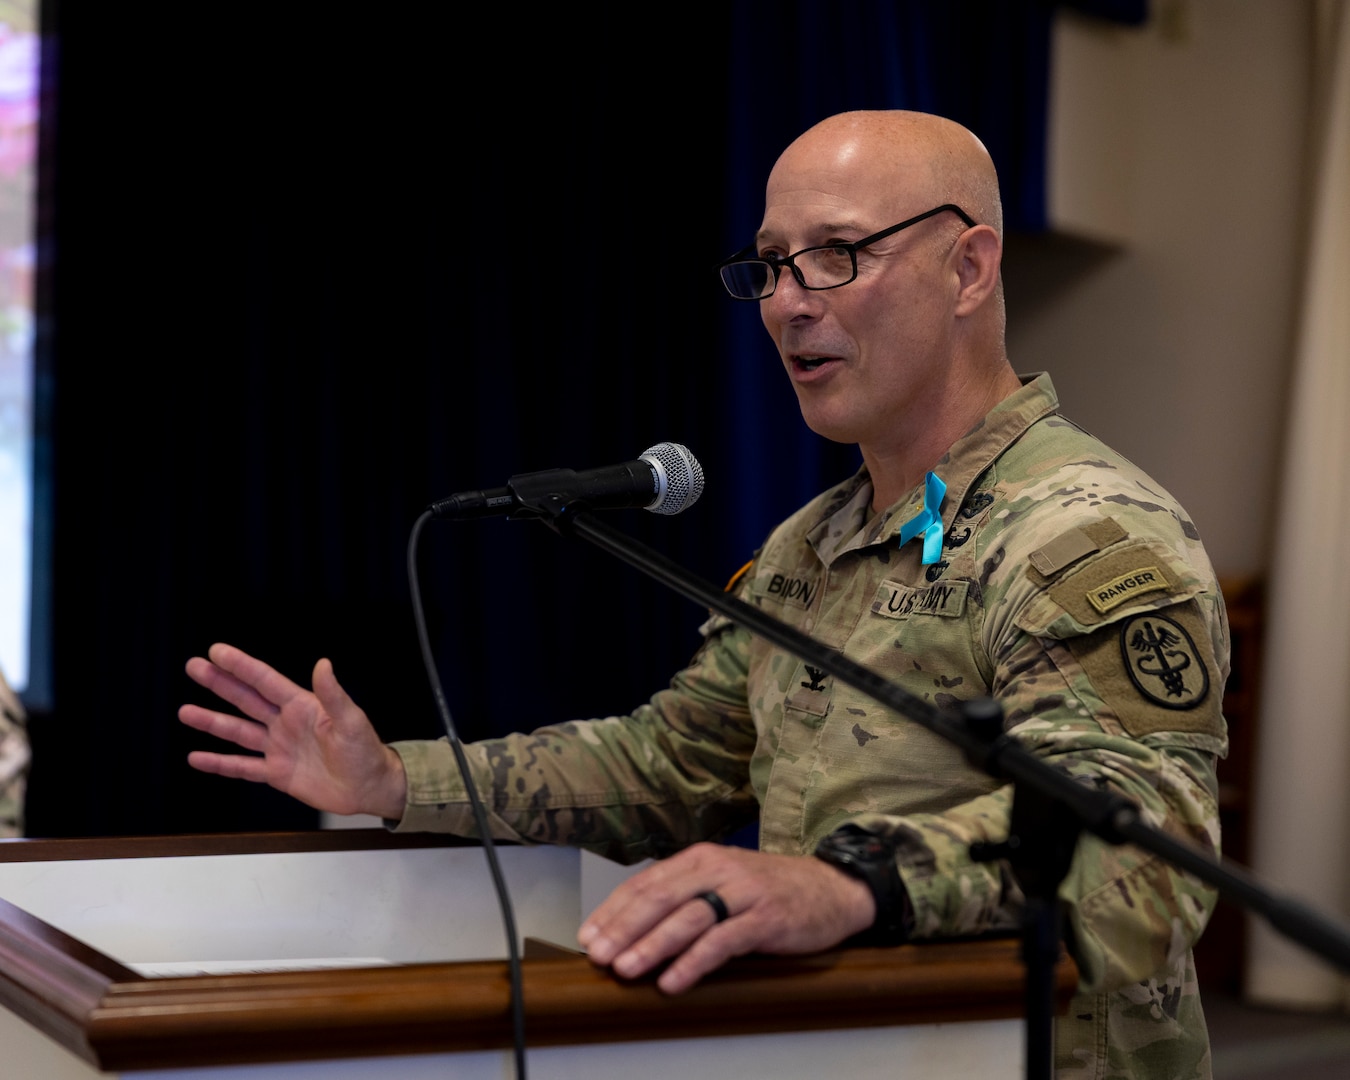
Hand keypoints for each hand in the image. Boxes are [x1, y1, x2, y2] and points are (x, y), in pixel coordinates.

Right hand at [178, 643, 406, 819]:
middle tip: (193, 666)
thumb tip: (323, 664)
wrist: (369, 788)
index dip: (241, 666)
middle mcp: (286, 723)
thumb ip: (334, 695)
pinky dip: (220, 763)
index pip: (266, 681)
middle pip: (246, 700)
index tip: (217, 651)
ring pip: (238, 732)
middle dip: (219, 683)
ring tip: (185, 711)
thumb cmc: (366, 751)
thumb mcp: (351, 721)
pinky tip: (197, 757)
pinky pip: (243, 767)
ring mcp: (279, 748)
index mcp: (303, 706)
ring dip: (212, 722)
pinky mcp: (277, 773)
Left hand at [576, 842, 875, 993]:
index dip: (614, 910)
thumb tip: (635, 926)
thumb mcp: (723, 881)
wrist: (832, 887)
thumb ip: (685, 895)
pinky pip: (722, 941)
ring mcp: (743, 892)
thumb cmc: (769, 890)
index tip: (589, 936)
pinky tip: (673, 981)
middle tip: (599, 955)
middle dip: (624, 928)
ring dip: (652, 945)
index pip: (647, 882)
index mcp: (701, 858)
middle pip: (661, 898)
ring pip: (687, 918)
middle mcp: (718, 869)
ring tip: (627, 969)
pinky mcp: (765, 918)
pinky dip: (693, 962)